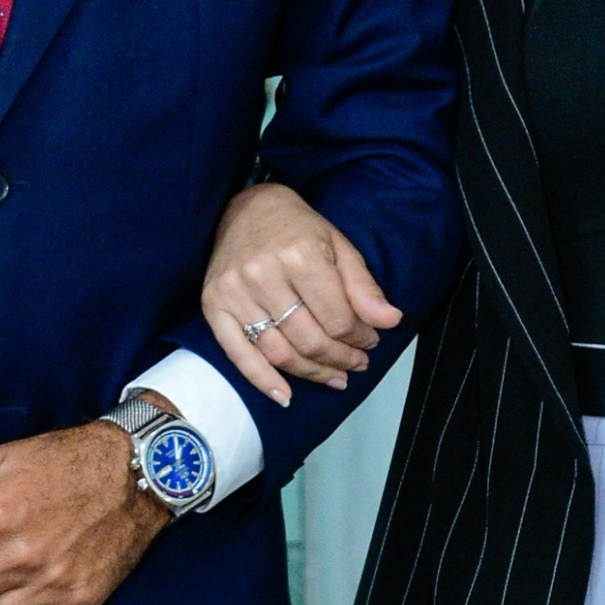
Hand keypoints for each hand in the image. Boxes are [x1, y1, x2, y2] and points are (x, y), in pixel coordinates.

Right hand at [201, 179, 400, 405]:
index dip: (360, 338)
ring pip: (281, 353)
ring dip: (313, 373)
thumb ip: (363, 286)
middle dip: (341, 359)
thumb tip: (390, 321)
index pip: (338, 319)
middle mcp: (264, 275)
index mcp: (300, 255)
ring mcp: (235, 293)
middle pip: (311, 340)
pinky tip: (286, 396)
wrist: (243, 208)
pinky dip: (263, 381)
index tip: (371, 341)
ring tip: (335, 378)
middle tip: (358, 364)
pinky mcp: (214, 306)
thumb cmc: (296, 227)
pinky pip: (240, 355)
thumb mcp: (338, 245)